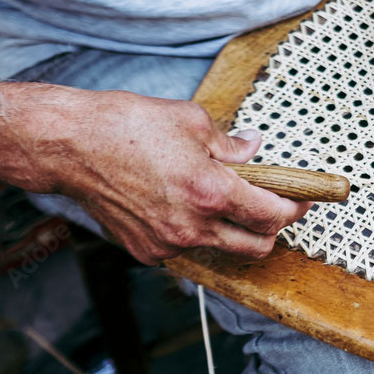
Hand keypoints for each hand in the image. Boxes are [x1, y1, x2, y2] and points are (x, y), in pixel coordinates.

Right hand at [34, 90, 311, 264]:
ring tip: (223, 199)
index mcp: (211, 192)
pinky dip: (196, 231)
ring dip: (232, 230)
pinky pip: (186, 248)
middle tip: (274, 205)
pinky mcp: (145, 251)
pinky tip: (184, 205)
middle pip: (255, 246)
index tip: (303, 199)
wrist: (69, 146)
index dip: (295, 208)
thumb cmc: (128, 126)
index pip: (272, 215)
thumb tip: (253, 149)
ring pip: (220, 248)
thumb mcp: (193, 121)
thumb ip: (231, 144)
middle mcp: (192, 226)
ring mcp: (167, 244)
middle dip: (272, 228)